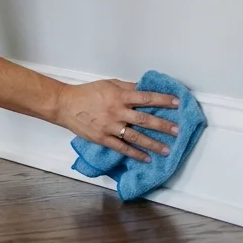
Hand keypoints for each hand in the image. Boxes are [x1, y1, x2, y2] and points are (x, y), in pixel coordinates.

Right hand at [55, 79, 180, 162]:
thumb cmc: (87, 93)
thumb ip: (127, 87)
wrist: (65, 105)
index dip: (163, 100)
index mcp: (119, 96)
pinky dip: (135, 154)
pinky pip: (122, 147)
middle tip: (177, 131)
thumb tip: (145, 89)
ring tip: (167, 149)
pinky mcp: (103, 138)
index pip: (146, 98)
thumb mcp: (108, 84)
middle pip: (144, 119)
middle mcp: (117, 111)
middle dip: (163, 125)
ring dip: (153, 143)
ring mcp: (110, 126)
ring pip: (136, 136)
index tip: (177, 103)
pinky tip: (146, 158)